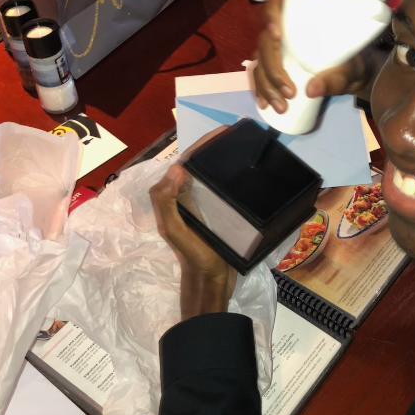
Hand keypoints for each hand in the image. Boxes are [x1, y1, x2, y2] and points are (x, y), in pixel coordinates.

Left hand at [150, 128, 236, 319]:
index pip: (185, 162)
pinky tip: (247, 173)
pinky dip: (230, 176)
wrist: (211, 283)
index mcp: (172, 197)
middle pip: (197, 165)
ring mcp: (200, 206)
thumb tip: (177, 167)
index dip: (201, 145)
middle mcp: (184, 198)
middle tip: (239, 134)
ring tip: (245, 146)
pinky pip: (220, 188)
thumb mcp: (175, 230)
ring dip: (223, 160)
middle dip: (214, 147)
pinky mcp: (215, 214)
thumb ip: (167, 201)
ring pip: (209, 175)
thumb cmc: (194, 256)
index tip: (224, 131)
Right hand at [253, 0, 377, 113]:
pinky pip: (260, 73)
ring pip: (260, 60)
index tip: (278, 34)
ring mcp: (278, 46)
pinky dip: (260, 89)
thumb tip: (310, 90)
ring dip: (265, 84)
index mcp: (304, 12)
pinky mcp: (276, 63)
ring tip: (280, 106)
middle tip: (289, 92)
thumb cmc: (352, 62)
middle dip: (272, 68)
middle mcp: (286, 26)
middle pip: (266, 40)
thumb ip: (335, 78)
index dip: (272, 13)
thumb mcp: (350, 70)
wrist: (352, 75)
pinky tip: (264, 104)